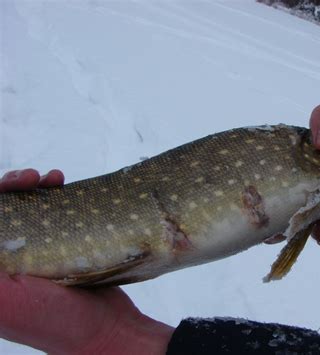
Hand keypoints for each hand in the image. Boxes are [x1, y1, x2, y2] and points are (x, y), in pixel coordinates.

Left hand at [0, 169, 173, 353]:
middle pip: (1, 214)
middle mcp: (4, 264)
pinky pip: (46, 218)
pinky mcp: (53, 252)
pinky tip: (62, 188)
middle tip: (34, 178)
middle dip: (11, 188)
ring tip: (53, 179)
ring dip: (31, 190)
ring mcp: (28, 257)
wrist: (105, 331)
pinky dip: (51, 200)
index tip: (18, 185)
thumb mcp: (7, 297)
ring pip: (21, 212)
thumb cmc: (56, 320)